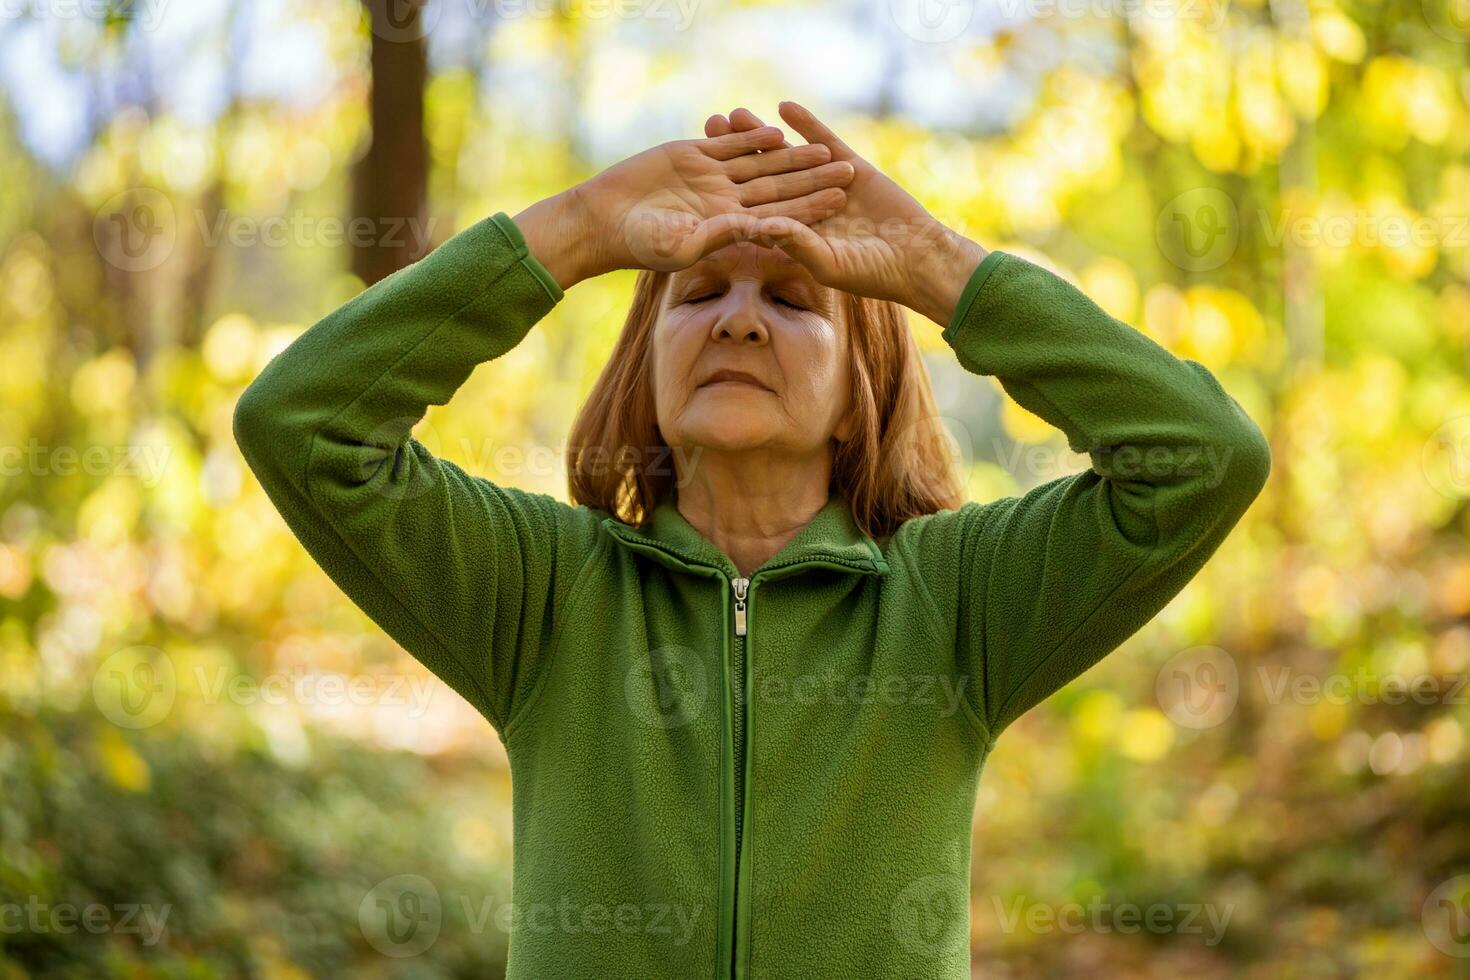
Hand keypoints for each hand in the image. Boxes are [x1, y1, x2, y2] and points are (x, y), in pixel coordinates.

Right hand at [514, 126, 854, 288]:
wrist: (606, 218)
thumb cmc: (642, 243)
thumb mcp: (684, 244)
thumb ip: (722, 235)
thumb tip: (759, 229)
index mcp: (731, 227)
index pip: (781, 215)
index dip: (812, 207)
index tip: (842, 200)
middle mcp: (727, 201)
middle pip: (780, 187)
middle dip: (813, 178)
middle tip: (850, 168)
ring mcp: (712, 177)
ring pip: (760, 164)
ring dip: (791, 155)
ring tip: (823, 146)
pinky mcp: (694, 154)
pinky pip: (729, 144)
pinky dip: (751, 137)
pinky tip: (776, 130)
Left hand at [704, 103, 988, 325]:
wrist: (918, 257)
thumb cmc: (871, 273)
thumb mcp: (829, 262)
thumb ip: (796, 242)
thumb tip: (759, 226)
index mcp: (790, 233)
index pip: (749, 204)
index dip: (724, 187)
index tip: (697, 169)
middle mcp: (802, 207)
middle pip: (760, 173)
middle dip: (735, 151)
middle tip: (708, 125)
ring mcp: (824, 185)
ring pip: (786, 154)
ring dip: (762, 134)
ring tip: (736, 112)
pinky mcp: (850, 168)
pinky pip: (822, 141)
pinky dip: (806, 125)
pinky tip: (784, 107)